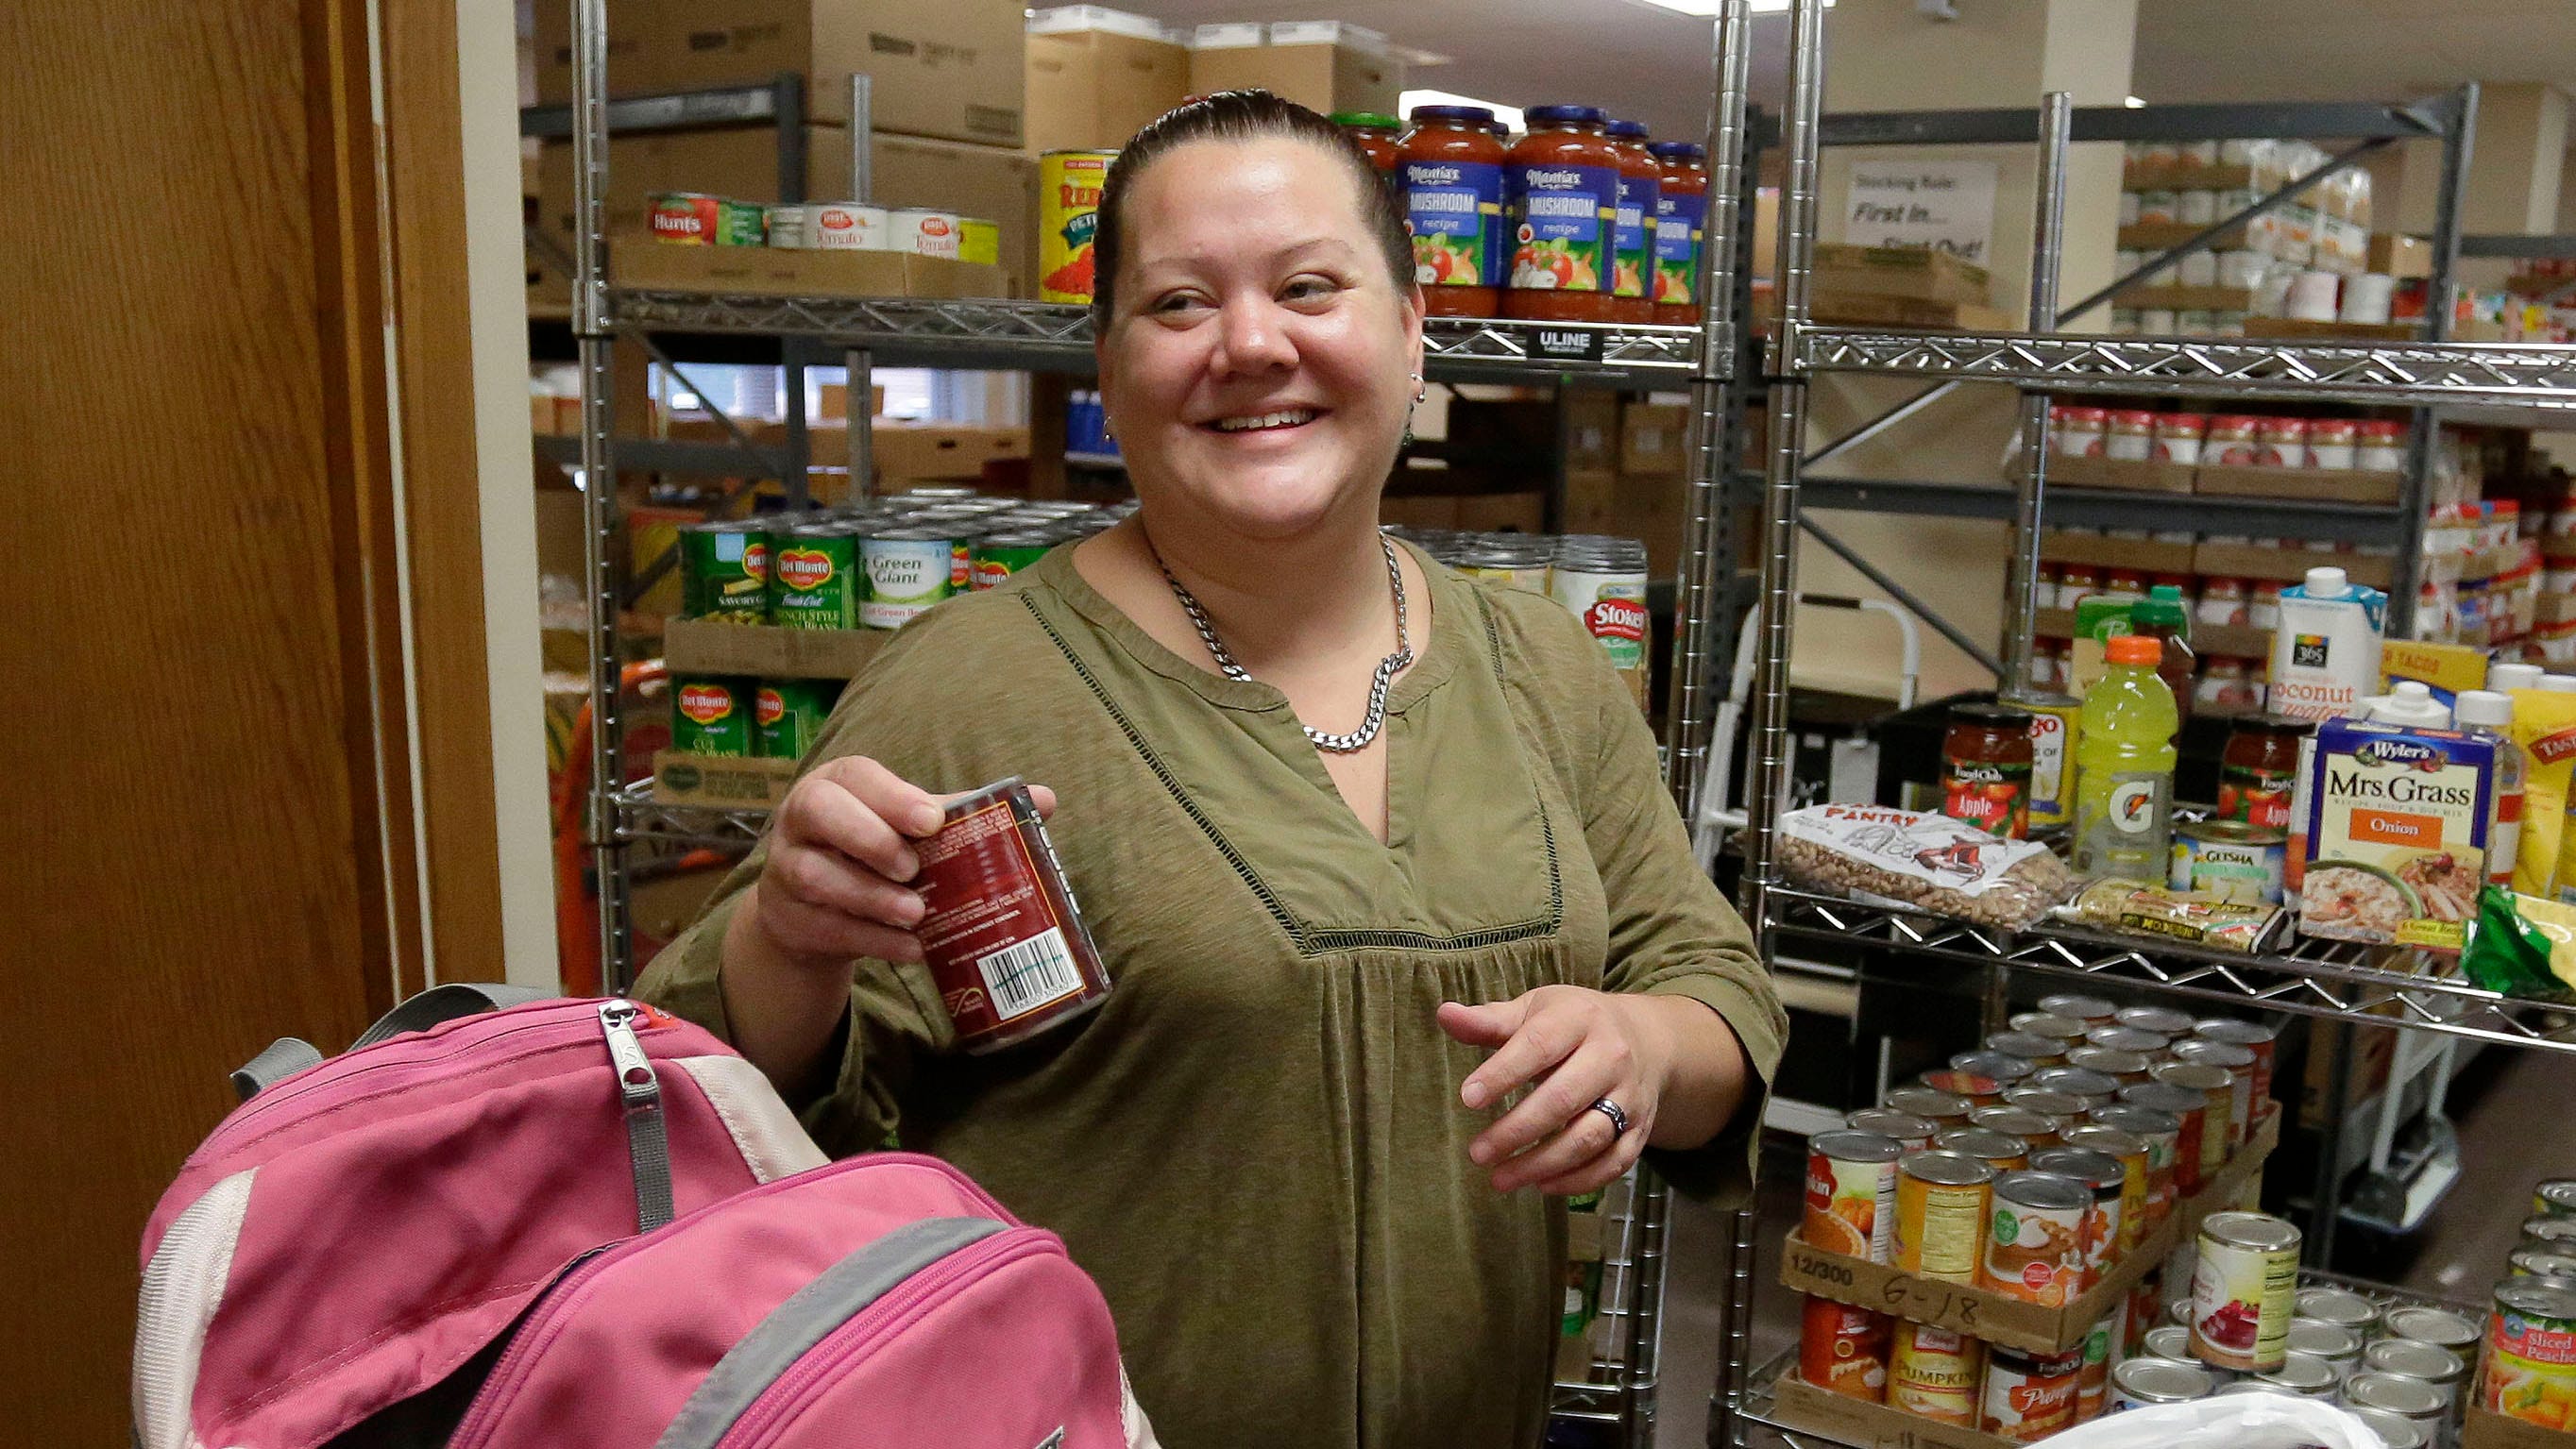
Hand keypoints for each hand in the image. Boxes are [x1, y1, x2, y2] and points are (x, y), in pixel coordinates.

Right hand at [749, 757, 1056, 972]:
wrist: (816, 905)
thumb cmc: (874, 848)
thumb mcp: (912, 825)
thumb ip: (966, 813)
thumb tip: (1045, 800)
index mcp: (840, 783)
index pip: (856, 775)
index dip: (891, 796)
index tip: (930, 820)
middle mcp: (803, 817)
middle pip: (820, 812)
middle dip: (870, 839)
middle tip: (914, 869)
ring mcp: (787, 867)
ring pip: (816, 875)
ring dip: (871, 897)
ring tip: (916, 914)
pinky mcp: (788, 916)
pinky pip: (826, 927)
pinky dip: (871, 940)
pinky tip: (910, 948)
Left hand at [1436, 986, 1677, 1196]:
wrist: (1646, 1041)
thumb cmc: (1573, 1025)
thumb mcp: (1534, 1011)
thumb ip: (1490, 1020)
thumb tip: (1445, 1014)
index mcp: (1580, 1018)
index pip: (1539, 1046)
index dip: (1503, 1073)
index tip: (1467, 1099)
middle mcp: (1611, 1056)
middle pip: (1565, 1099)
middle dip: (1518, 1130)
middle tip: (1477, 1153)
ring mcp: (1630, 1096)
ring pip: (1590, 1137)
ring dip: (1543, 1163)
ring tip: (1500, 1178)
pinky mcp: (1641, 1129)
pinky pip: (1614, 1162)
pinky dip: (1579, 1180)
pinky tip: (1540, 1185)